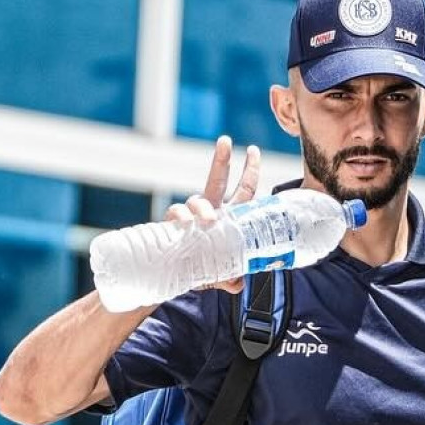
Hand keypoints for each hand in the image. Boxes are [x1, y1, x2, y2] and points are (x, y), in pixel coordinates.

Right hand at [162, 135, 260, 293]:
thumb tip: (237, 283)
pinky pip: (176, 214)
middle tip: (225, 141)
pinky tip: (184, 224)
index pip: (243, 191)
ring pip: (198, 199)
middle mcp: (210, 211)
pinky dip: (180, 217)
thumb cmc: (201, 271)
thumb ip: (230, 279)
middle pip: (218, 180)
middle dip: (222, 160)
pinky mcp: (174, 225)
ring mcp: (191, 216)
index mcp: (229, 217)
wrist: (172, 279)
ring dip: (203, 207)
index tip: (253, 150)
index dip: (250, 171)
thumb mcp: (220, 276)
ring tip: (209, 219)